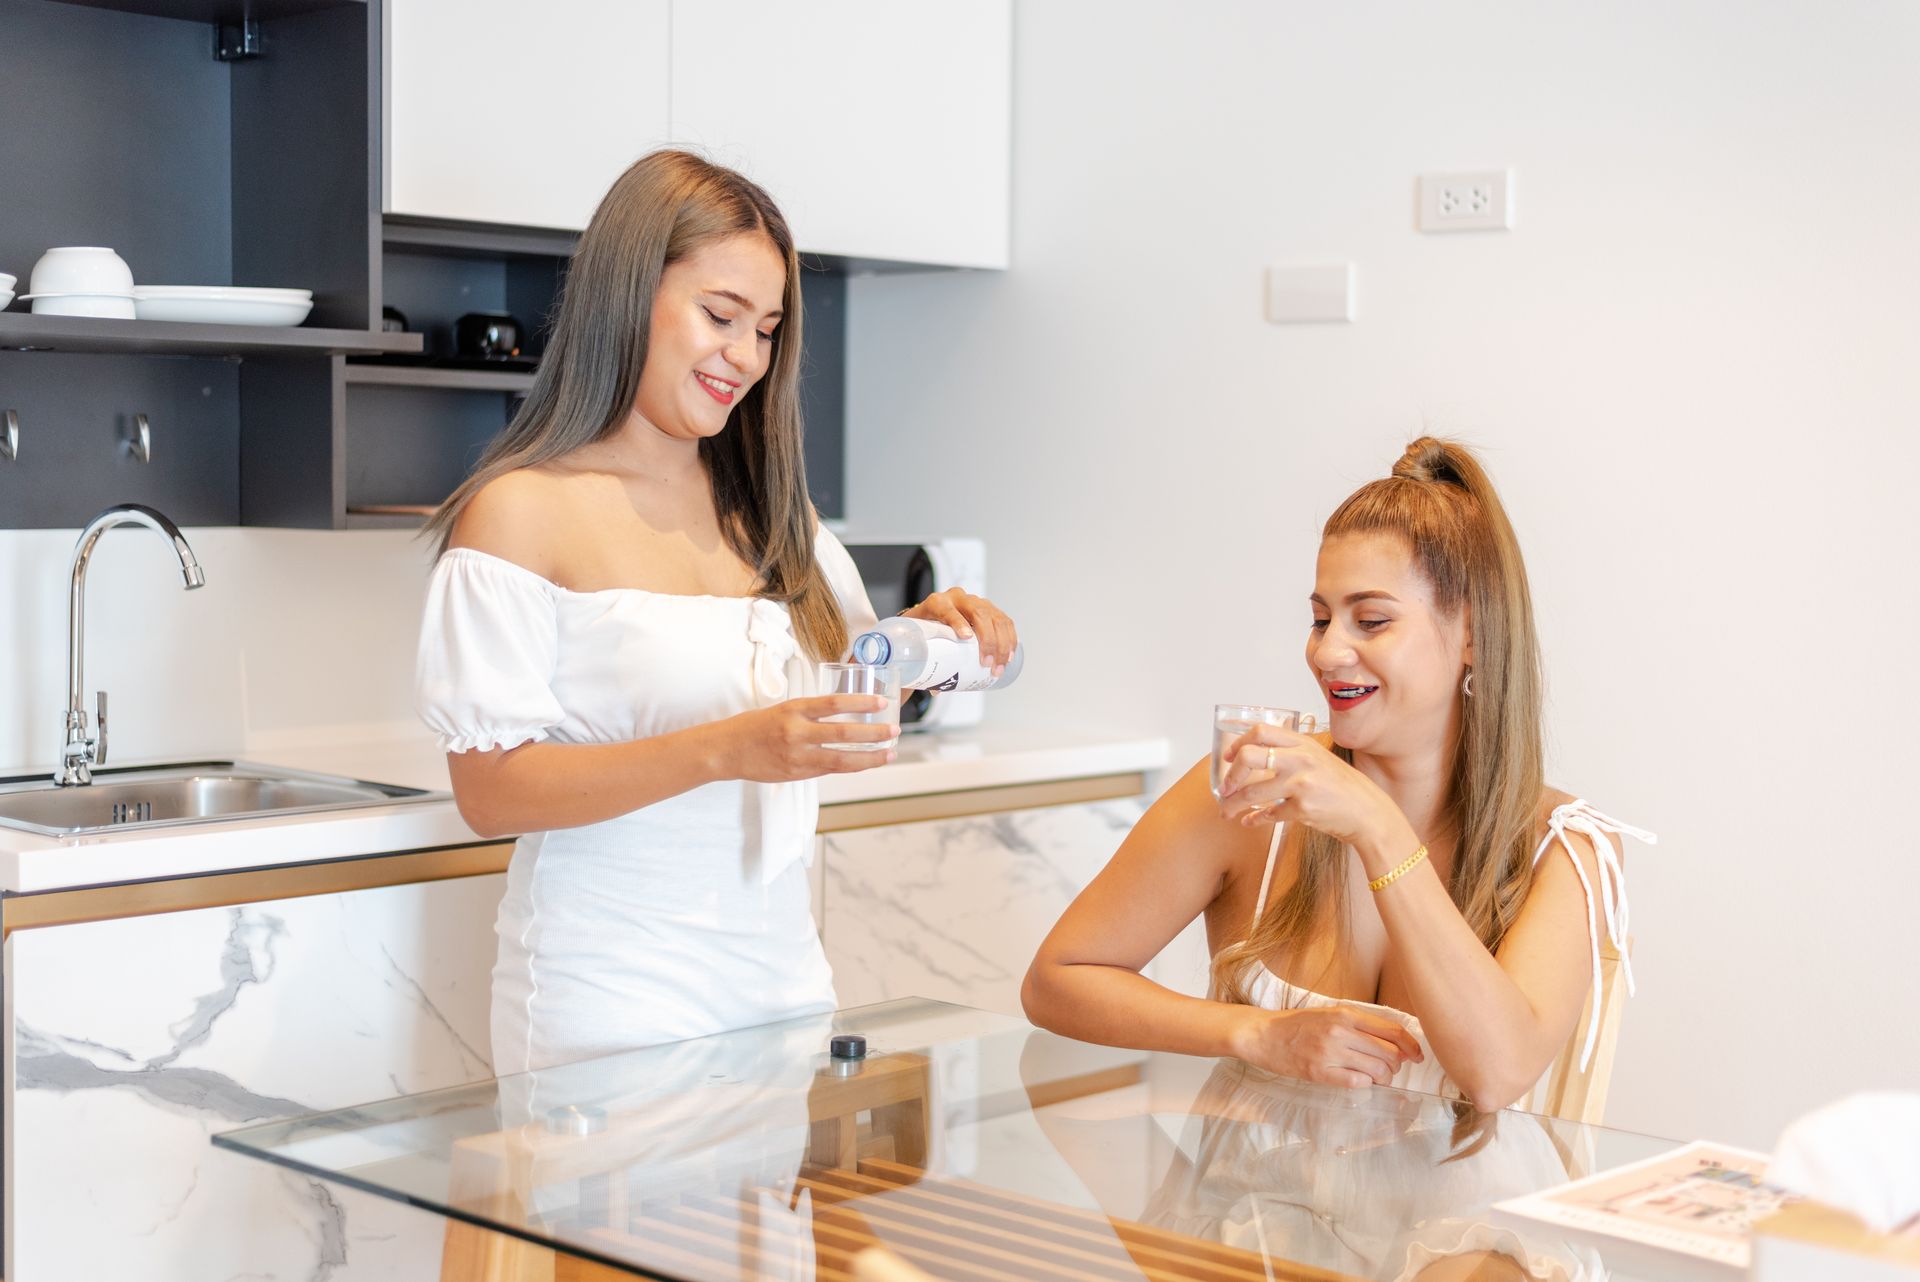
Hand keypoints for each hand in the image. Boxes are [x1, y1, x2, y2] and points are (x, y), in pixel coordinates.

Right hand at [714, 696, 895, 781]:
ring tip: (889, 753)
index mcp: (794, 709)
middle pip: (844, 733)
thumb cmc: (755, 726)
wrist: (726, 750)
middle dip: (874, 733)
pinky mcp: (796, 774)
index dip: (861, 702)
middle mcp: (797, 731)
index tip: (882, 701)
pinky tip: (866, 763)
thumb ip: (811, 715)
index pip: (834, 703)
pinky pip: (829, 770)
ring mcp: (797, 756)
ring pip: (842, 758)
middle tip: (894, 731)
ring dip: (870, 757)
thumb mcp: (783, 710)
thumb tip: (845, 718)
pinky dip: (850, 766)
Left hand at [901, 589, 1017, 675]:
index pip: (948, 610)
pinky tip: (1010, 654)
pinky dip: (1010, 639)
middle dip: (987, 640)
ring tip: (1000, 666)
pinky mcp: (990, 609)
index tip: (966, 637)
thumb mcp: (922, 639)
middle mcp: (958, 598)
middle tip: (986, 664)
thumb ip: (926, 661)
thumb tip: (937, 689)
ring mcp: (976, 602)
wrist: (931, 615)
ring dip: (1002, 644)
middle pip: (978, 614)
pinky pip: (1005, 621)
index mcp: (937, 603)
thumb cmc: (926, 630)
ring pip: (995, 618)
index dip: (958, 622)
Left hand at [1216, 725, 1395, 846]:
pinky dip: (1255, 820)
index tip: (1228, 757)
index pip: (1261, 731)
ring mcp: (1301, 784)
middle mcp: (1300, 759)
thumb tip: (1256, 754)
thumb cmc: (1343, 786)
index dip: (1238, 743)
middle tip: (1225, 787)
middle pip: (1248, 756)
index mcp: (1303, 743)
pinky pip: (1269, 814)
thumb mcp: (1319, 758)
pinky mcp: (1303, 808)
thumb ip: (1292, 753)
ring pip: (1252, 792)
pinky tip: (1250, 821)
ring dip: (1233, 804)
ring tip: (1226, 811)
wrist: (1368, 811)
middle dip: (1231, 774)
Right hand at [1229, 1004, 1424, 1087]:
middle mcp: (1340, 1032)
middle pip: (1389, 1053)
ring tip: (1376, 1076)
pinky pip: (1357, 1083)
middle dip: (1397, 1065)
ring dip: (1383, 1077)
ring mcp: (1330, 1053)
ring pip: (1377, 1071)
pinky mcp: (1320, 1073)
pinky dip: (1365, 1084)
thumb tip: (1395, 1040)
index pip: (1392, 1031)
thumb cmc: (1298, 1024)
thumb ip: (1360, 1023)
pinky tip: (1359, 1080)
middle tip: (1391, 1068)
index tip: (1417, 1055)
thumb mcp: (1331, 1013)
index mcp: (1346, 1014)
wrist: (1264, 1034)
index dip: (1411, 1045)